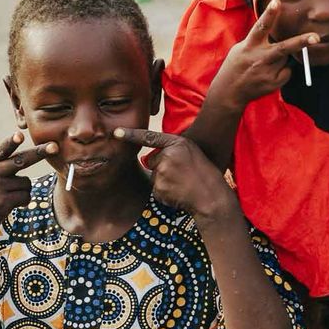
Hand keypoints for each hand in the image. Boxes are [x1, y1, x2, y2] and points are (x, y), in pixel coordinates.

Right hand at [0, 134, 56, 229]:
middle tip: (54, 147)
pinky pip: (25, 196)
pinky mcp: (4, 201)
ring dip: (21, 189)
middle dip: (40, 152)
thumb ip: (0, 167)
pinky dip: (21, 201)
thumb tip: (26, 157)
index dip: (10, 142)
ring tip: (6, 195)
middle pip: (21, 160)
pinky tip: (7, 205)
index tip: (19, 135)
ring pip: (26, 182)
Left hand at [113, 128, 233, 224]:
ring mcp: (162, 172)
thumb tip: (149, 160)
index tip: (116, 132)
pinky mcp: (159, 188)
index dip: (131, 134)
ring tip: (184, 184)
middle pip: (152, 161)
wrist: (211, 196)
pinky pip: (157, 189)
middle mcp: (167, 156)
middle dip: (162, 168)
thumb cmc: (205, 174)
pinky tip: (179, 193)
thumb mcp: (192, 153)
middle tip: (183, 175)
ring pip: (155, 176)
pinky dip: (166, 193)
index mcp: (177, 143)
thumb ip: (172, 151)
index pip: (149, 137)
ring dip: (165, 182)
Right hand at [213, 0, 318, 111]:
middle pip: (283, 48)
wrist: (230, 92)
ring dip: (281, 59)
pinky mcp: (273, 83)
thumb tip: (279, 34)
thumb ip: (259, 41)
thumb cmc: (237, 65)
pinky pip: (287, 71)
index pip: (261, 27)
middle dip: (300, 42)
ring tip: (265, 65)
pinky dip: (282, 71)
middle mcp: (259, 58)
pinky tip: (268, 75)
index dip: (269, 14)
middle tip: (316, 37)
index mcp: (250, 45)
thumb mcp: (242, 48)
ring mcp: (267, 72)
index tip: (277, 2)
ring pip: (286, 59)